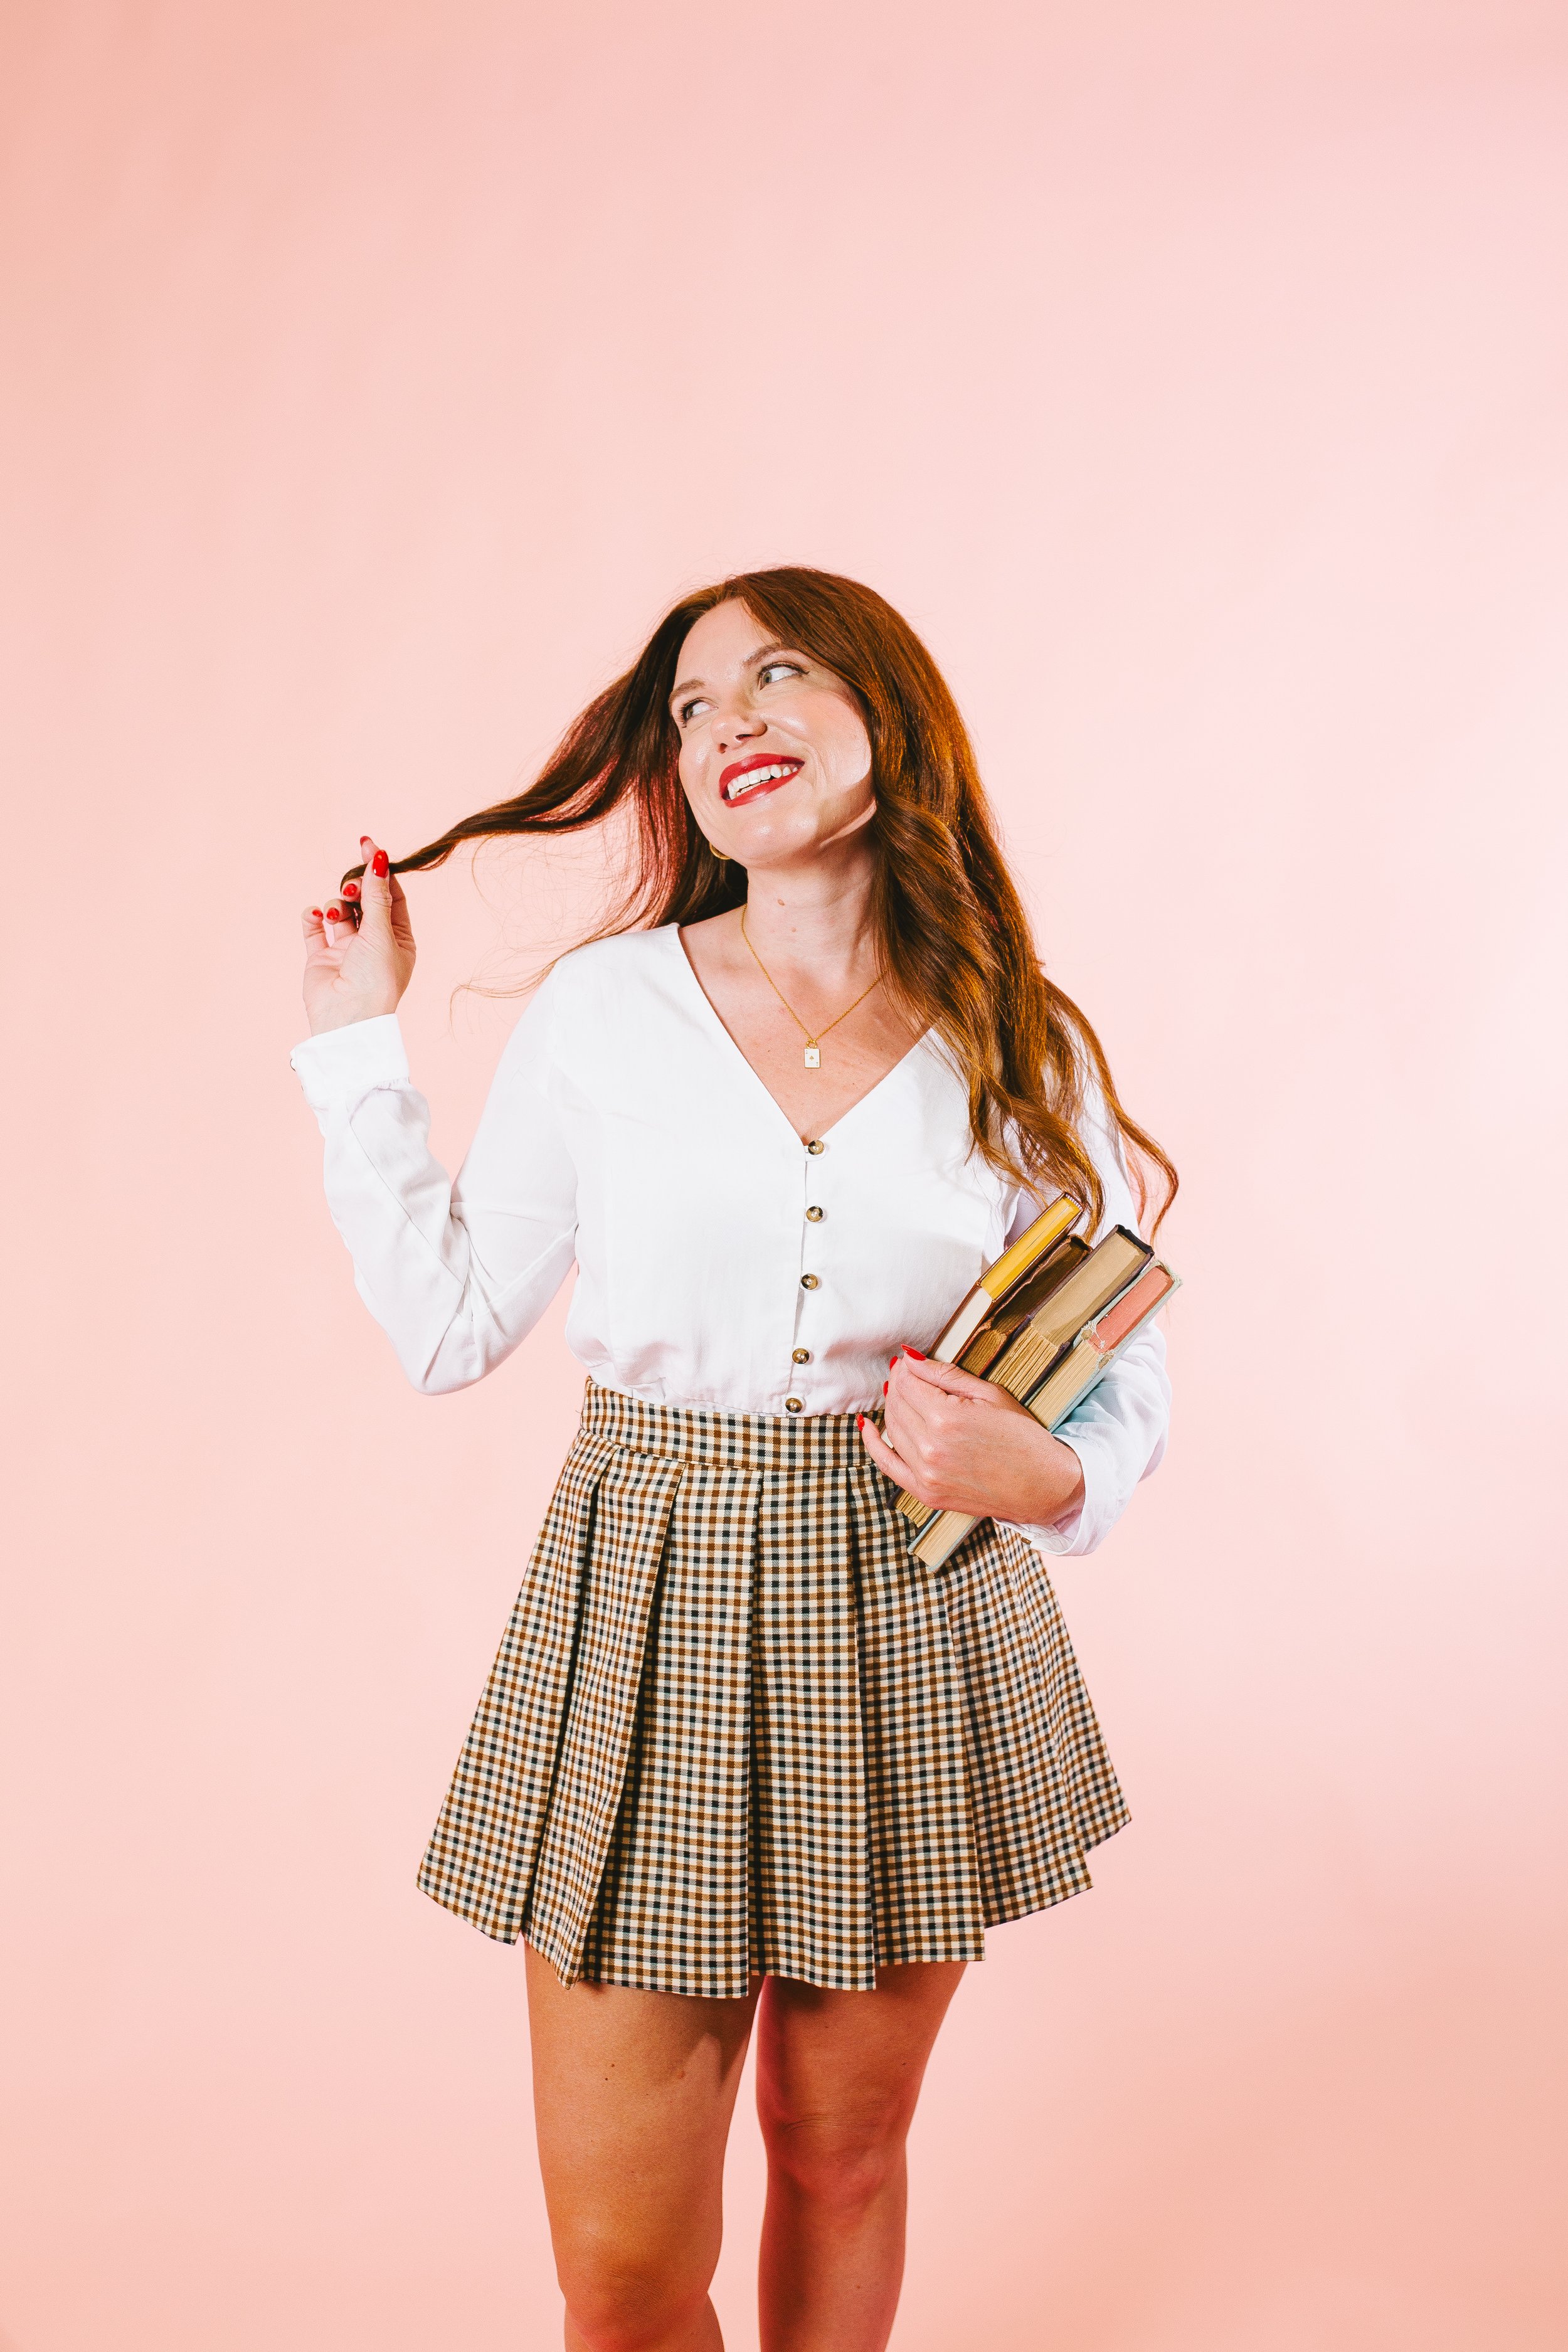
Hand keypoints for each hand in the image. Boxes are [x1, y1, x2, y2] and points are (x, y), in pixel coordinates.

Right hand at [301, 835, 415, 1033]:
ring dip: (337, 904)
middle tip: (351, 890)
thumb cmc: (374, 980)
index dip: (380, 870)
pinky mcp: (321, 956)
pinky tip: (317, 916)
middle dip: (356, 888)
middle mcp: (373, 943)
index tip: (368, 845)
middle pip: (364, 900)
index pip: (391, 895)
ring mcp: (346, 950)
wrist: (346, 1020)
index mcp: (398, 939)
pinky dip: (314, 916)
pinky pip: (314, 926)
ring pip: (339, 910)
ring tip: (336, 913)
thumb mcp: (382, 933)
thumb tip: (378, 859)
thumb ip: (376, 896)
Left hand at [859, 1350, 1085, 1529]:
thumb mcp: (990, 1395)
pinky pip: (887, 1465)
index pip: (907, 1383)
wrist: (1045, 1486)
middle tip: (907, 1375)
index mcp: (947, 1418)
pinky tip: (869, 1427)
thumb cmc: (1024, 1438)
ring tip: (902, 1395)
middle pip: (896, 1404)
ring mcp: (926, 1474)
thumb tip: (909, 1358)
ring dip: (893, 1408)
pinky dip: (874, 1444)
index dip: (905, 1368)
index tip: (908, 1361)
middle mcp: (930, 1448)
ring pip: (891, 1430)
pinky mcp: (926, 1494)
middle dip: (899, 1385)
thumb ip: (945, 1375)